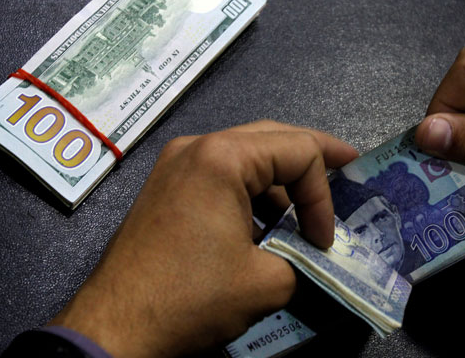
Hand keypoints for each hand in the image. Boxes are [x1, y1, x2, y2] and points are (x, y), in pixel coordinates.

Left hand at [49, 120, 357, 356]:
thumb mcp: (267, 282)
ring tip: (305, 212)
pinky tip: (263, 224)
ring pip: (245, 156)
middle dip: (312, 158)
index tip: (325, 240)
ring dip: (279, 182)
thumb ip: (306, 260)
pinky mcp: (165, 187)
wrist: (116, 327)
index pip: (299, 151)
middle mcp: (196, 147)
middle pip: (272, 138)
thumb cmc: (190, 298)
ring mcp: (175, 164)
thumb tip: (315, 256)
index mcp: (222, 158)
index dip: (324, 194)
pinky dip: (249, 193)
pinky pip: (220, 175)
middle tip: (348, 167)